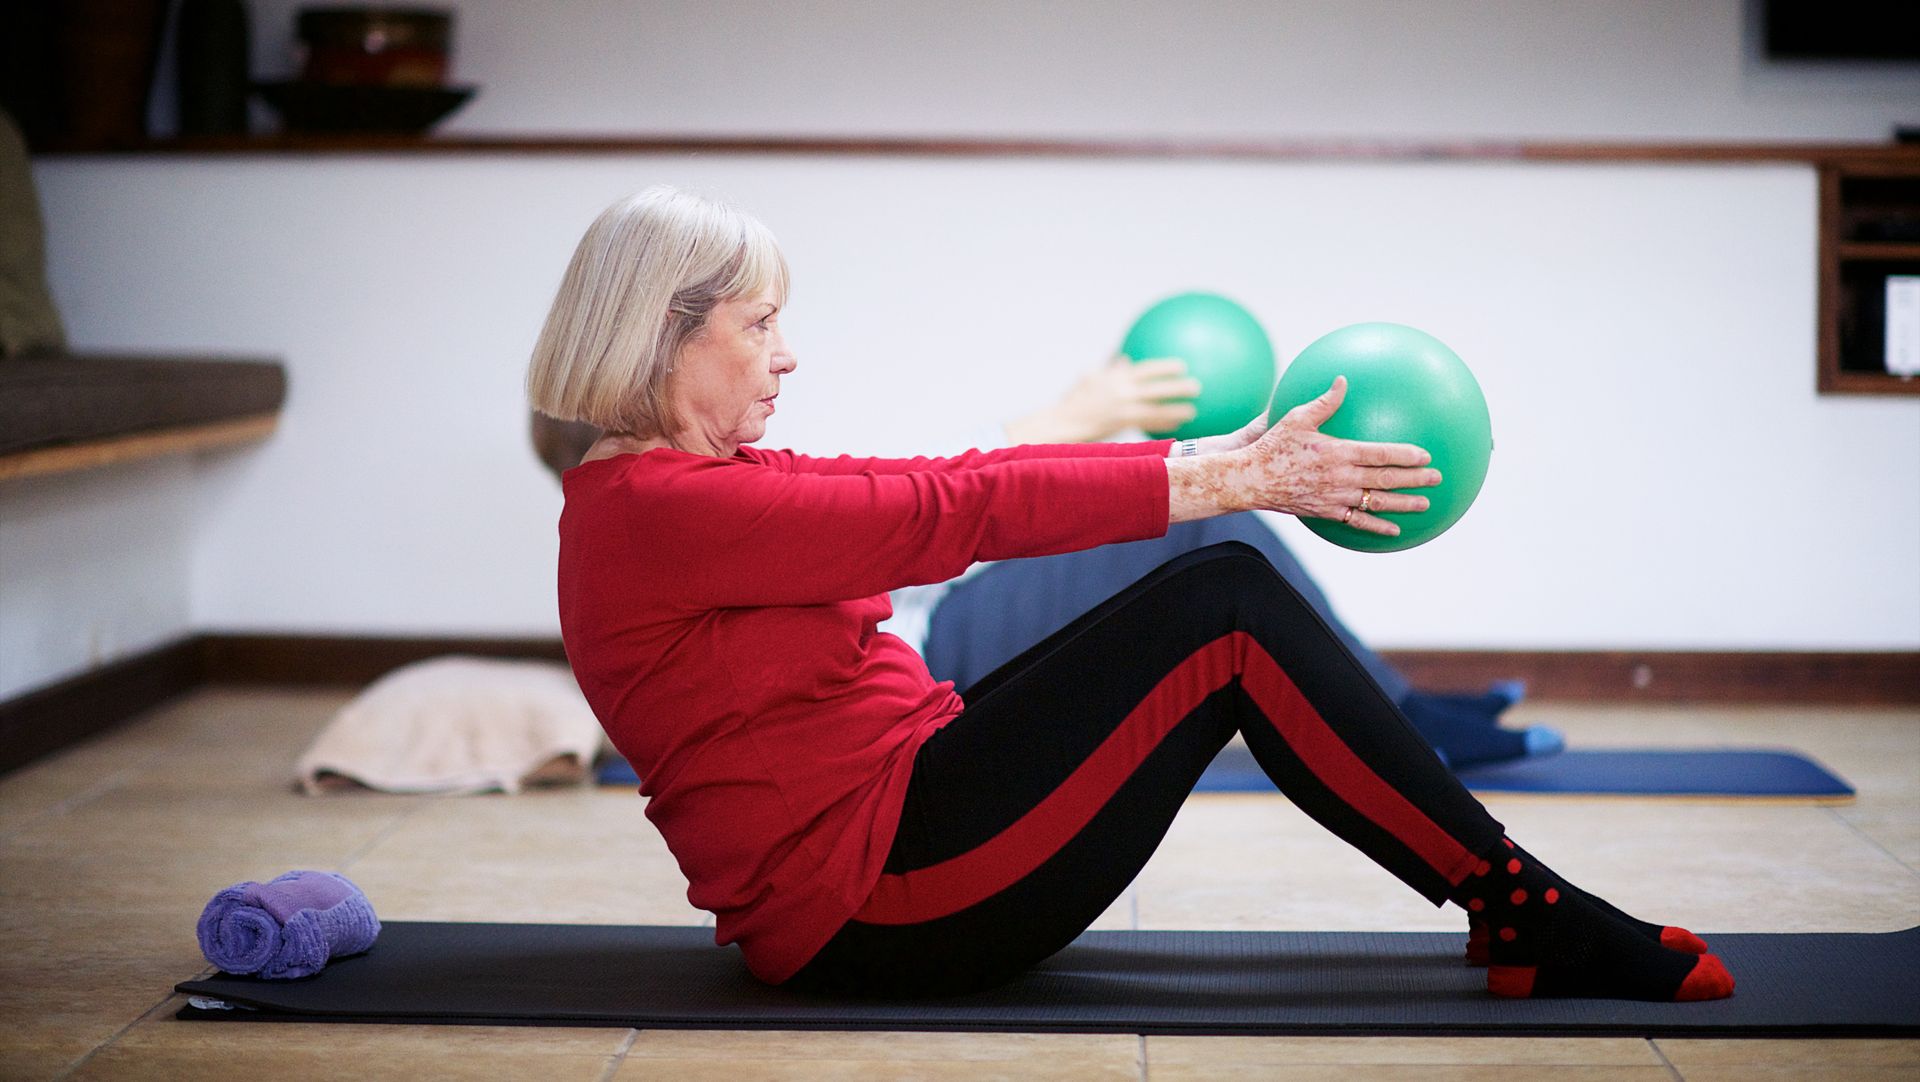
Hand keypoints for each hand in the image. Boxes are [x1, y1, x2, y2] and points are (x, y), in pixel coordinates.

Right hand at [1004, 356, 1201, 443]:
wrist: (1062, 421)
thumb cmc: (1074, 402)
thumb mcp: (1089, 379)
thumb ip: (1109, 370)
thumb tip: (1122, 358)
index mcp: (1114, 377)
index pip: (1144, 369)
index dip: (1164, 367)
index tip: (1182, 366)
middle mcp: (1120, 389)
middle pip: (1155, 387)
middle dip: (1177, 386)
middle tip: (1196, 386)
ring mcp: (1121, 406)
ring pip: (1154, 406)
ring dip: (1175, 408)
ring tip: (1193, 410)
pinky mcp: (1120, 422)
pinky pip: (1145, 423)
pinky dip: (1161, 424)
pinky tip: (1176, 428)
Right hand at [1168, 377, 1440, 535]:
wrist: (1250, 480)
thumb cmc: (1272, 446)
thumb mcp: (1296, 417)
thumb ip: (1324, 401)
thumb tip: (1343, 380)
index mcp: (1338, 452)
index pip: (1381, 454)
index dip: (1406, 455)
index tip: (1425, 455)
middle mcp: (1341, 478)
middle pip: (1386, 480)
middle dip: (1415, 479)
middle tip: (1437, 478)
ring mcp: (1335, 498)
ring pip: (1376, 504)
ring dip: (1403, 504)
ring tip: (1424, 503)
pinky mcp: (1326, 512)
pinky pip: (1357, 522)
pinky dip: (1376, 526)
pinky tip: (1393, 530)